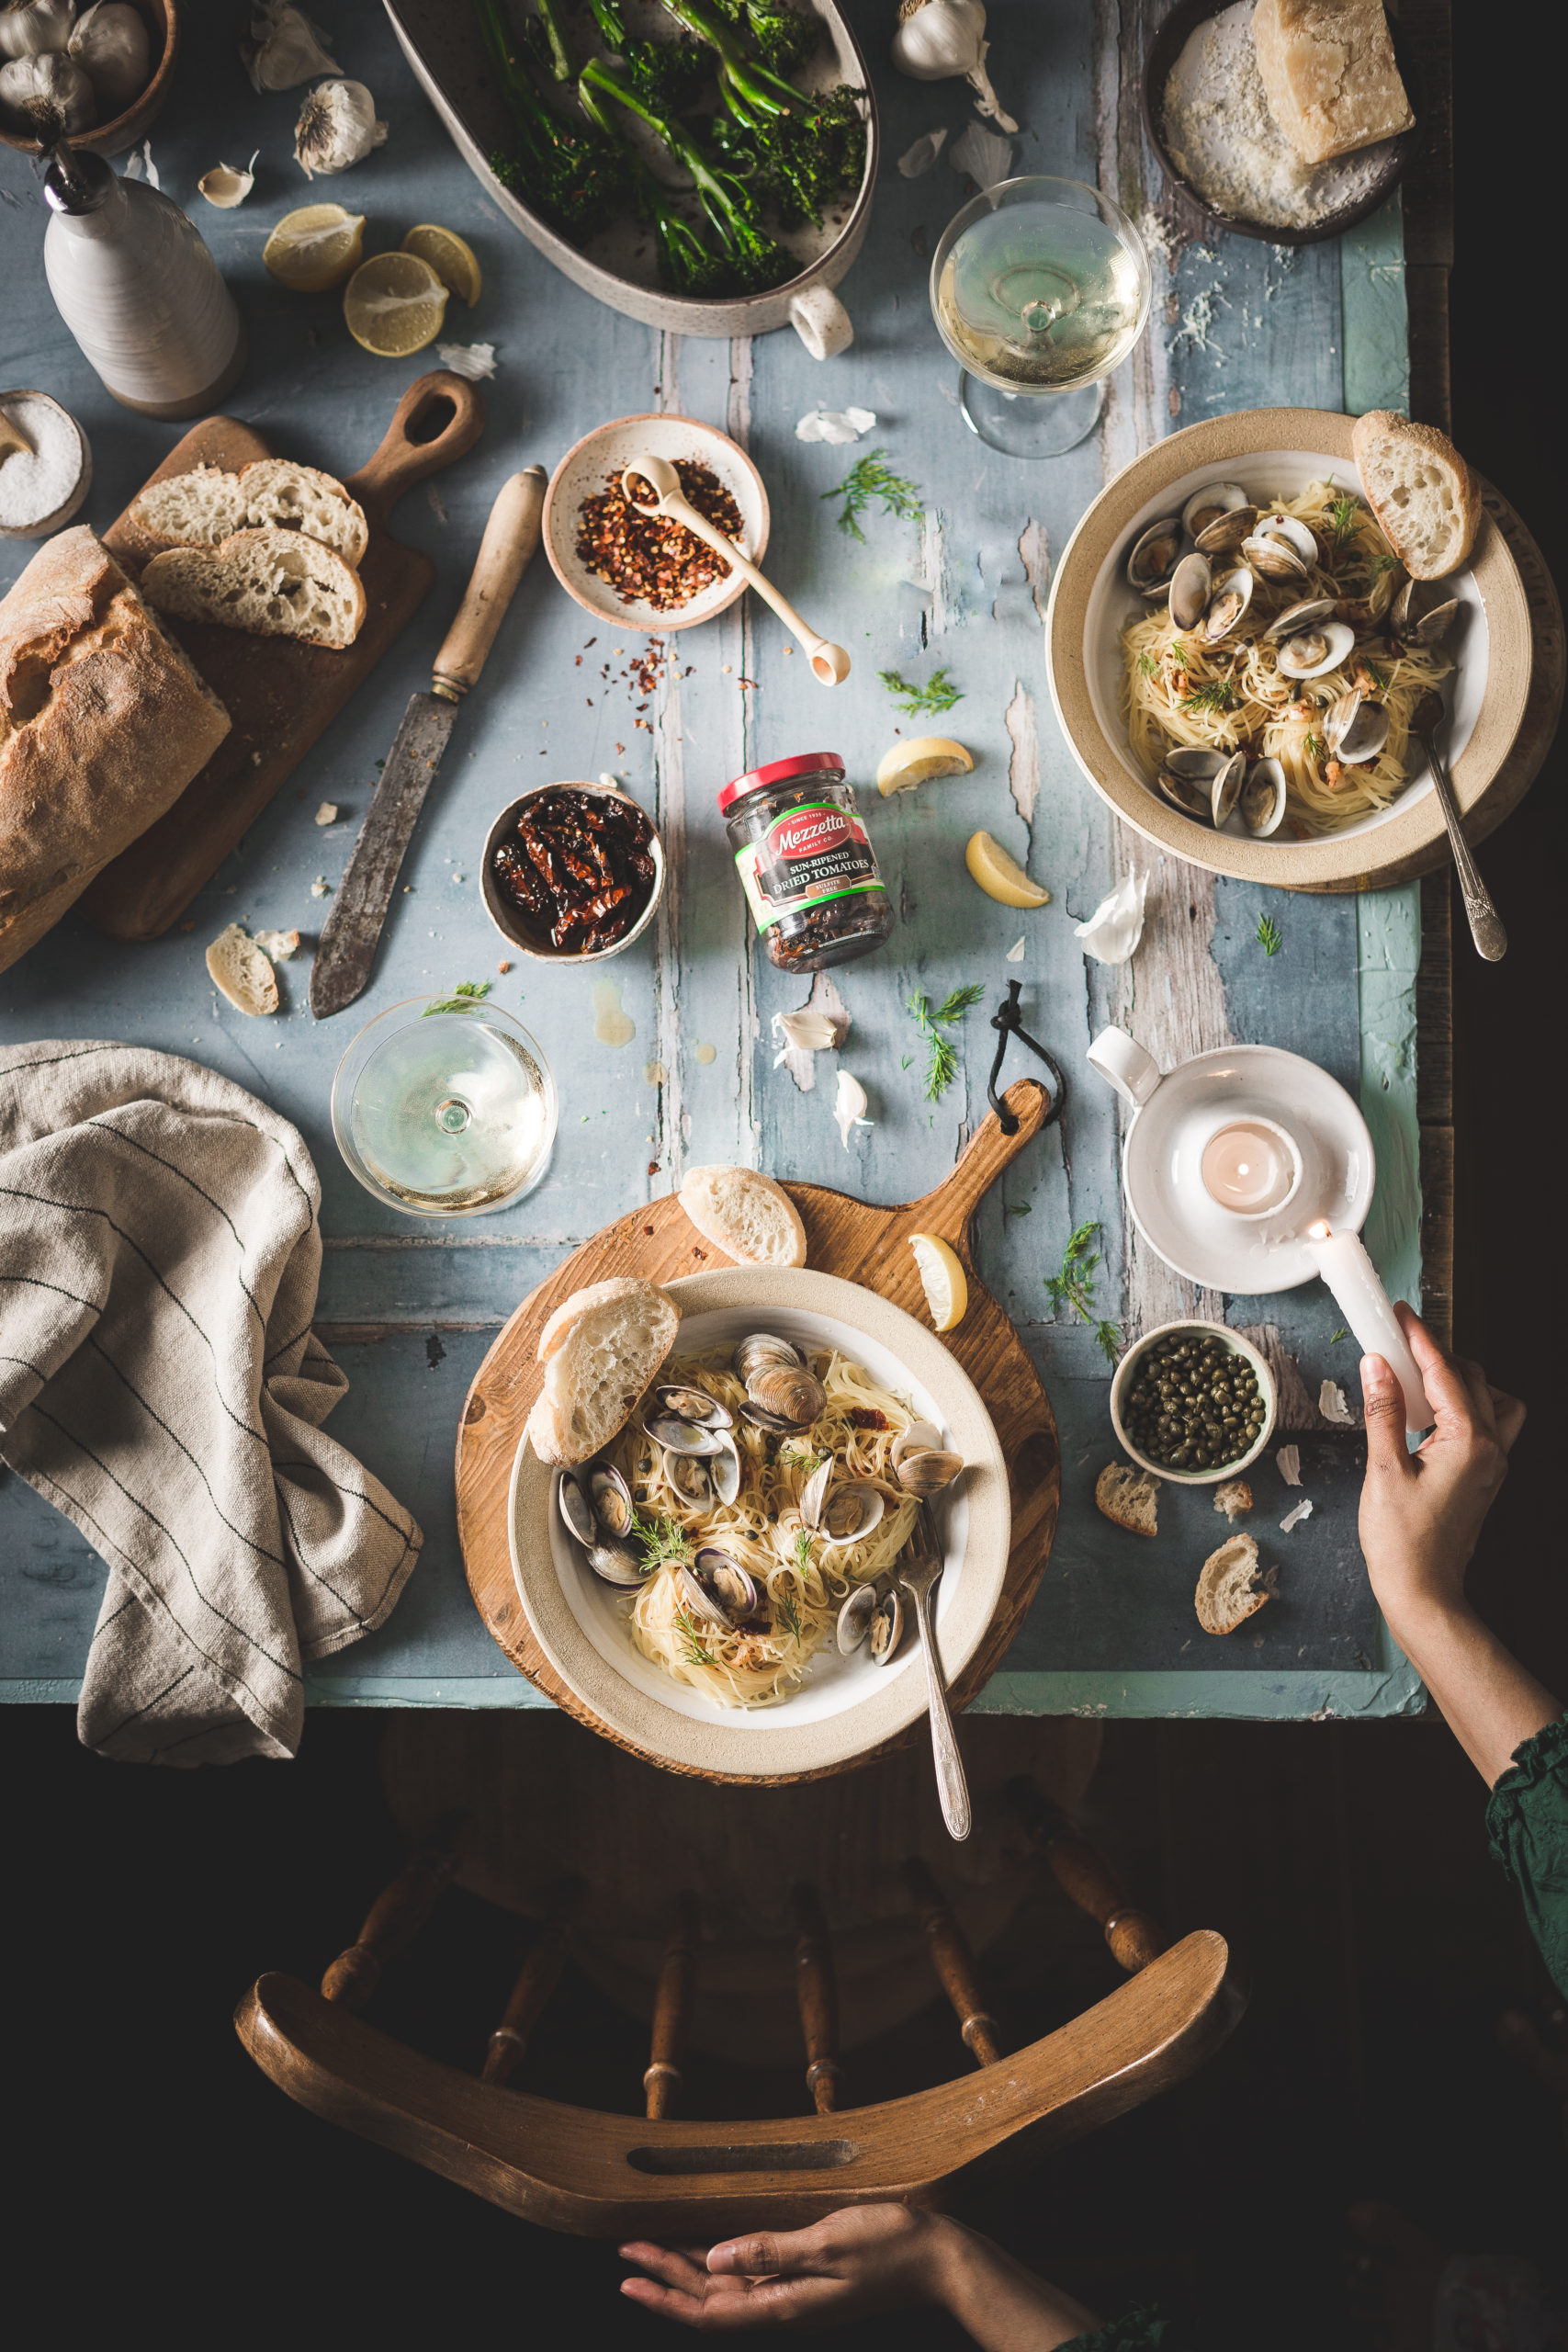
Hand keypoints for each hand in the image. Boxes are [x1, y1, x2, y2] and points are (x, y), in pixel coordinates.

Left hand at [620, 2205, 1100, 2346]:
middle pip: (710, 2300)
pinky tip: (708, 2250)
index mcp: (785, 2305)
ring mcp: (798, 2298)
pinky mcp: (810, 2282)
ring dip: (687, 2272)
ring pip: (728, 2290)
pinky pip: (753, 2279)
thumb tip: (712, 2261)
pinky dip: (722, 2265)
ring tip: (652, 2251)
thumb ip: (769, 2252)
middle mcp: (785, 2307)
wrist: (941, 2259)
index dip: (663, 2294)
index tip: (627, 2273)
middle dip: (664, 2277)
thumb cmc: (891, 2246)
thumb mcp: (827, 2243)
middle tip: (624, 2251)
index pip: (708, 2309)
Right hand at [1358, 1303, 1524, 1622]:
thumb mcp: (1383, 1471)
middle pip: (1472, 1378)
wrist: (1424, 1592)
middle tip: (1397, 1343)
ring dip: (1459, 1380)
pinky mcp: (1484, 1478)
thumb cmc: (1402, 1542)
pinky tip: (1430, 1415)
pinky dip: (1465, 1406)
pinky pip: (1489, 1425)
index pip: (1444, 1372)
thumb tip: (1377, 1365)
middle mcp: (1491, 1448)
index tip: (1399, 1314)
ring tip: (1418, 1380)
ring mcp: (1493, 1465)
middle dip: (1437, 1355)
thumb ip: (1383, 1412)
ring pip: (1492, 1400)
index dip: (1419, 1338)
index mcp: (1469, 1441)